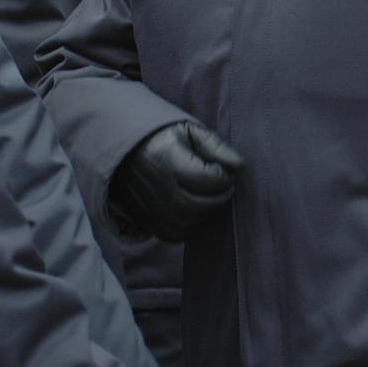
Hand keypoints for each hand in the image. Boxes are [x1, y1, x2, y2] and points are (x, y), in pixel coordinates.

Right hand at [110, 122, 245, 241]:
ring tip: (210, 196)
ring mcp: (145, 204)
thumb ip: (217, 147)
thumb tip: (240, 166)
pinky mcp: (144, 218)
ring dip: (207, 213)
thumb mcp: (191, 131)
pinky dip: (191, 227)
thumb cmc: (166, 137)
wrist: (127, 150)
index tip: (224, 170)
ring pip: (185, 223)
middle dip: (219, 198)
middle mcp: (152, 183)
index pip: (205, 179)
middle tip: (223, 187)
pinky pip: (173, 235)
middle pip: (196, 205)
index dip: (223, 178)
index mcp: (164, 155)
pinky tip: (196, 210)